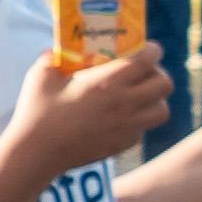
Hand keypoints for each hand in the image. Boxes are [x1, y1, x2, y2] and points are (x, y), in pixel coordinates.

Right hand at [6, 42, 170, 181]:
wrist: (37, 153)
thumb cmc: (37, 112)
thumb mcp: (40, 76)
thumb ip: (51, 58)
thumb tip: (55, 50)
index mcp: (107, 82)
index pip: (147, 60)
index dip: (152, 50)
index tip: (146, 48)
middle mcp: (124, 104)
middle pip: (165, 84)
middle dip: (157, 74)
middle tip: (142, 73)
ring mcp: (126, 127)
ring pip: (162, 110)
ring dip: (154, 100)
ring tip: (138, 96)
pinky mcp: (122, 144)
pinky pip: (143, 129)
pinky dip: (138, 121)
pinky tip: (120, 118)